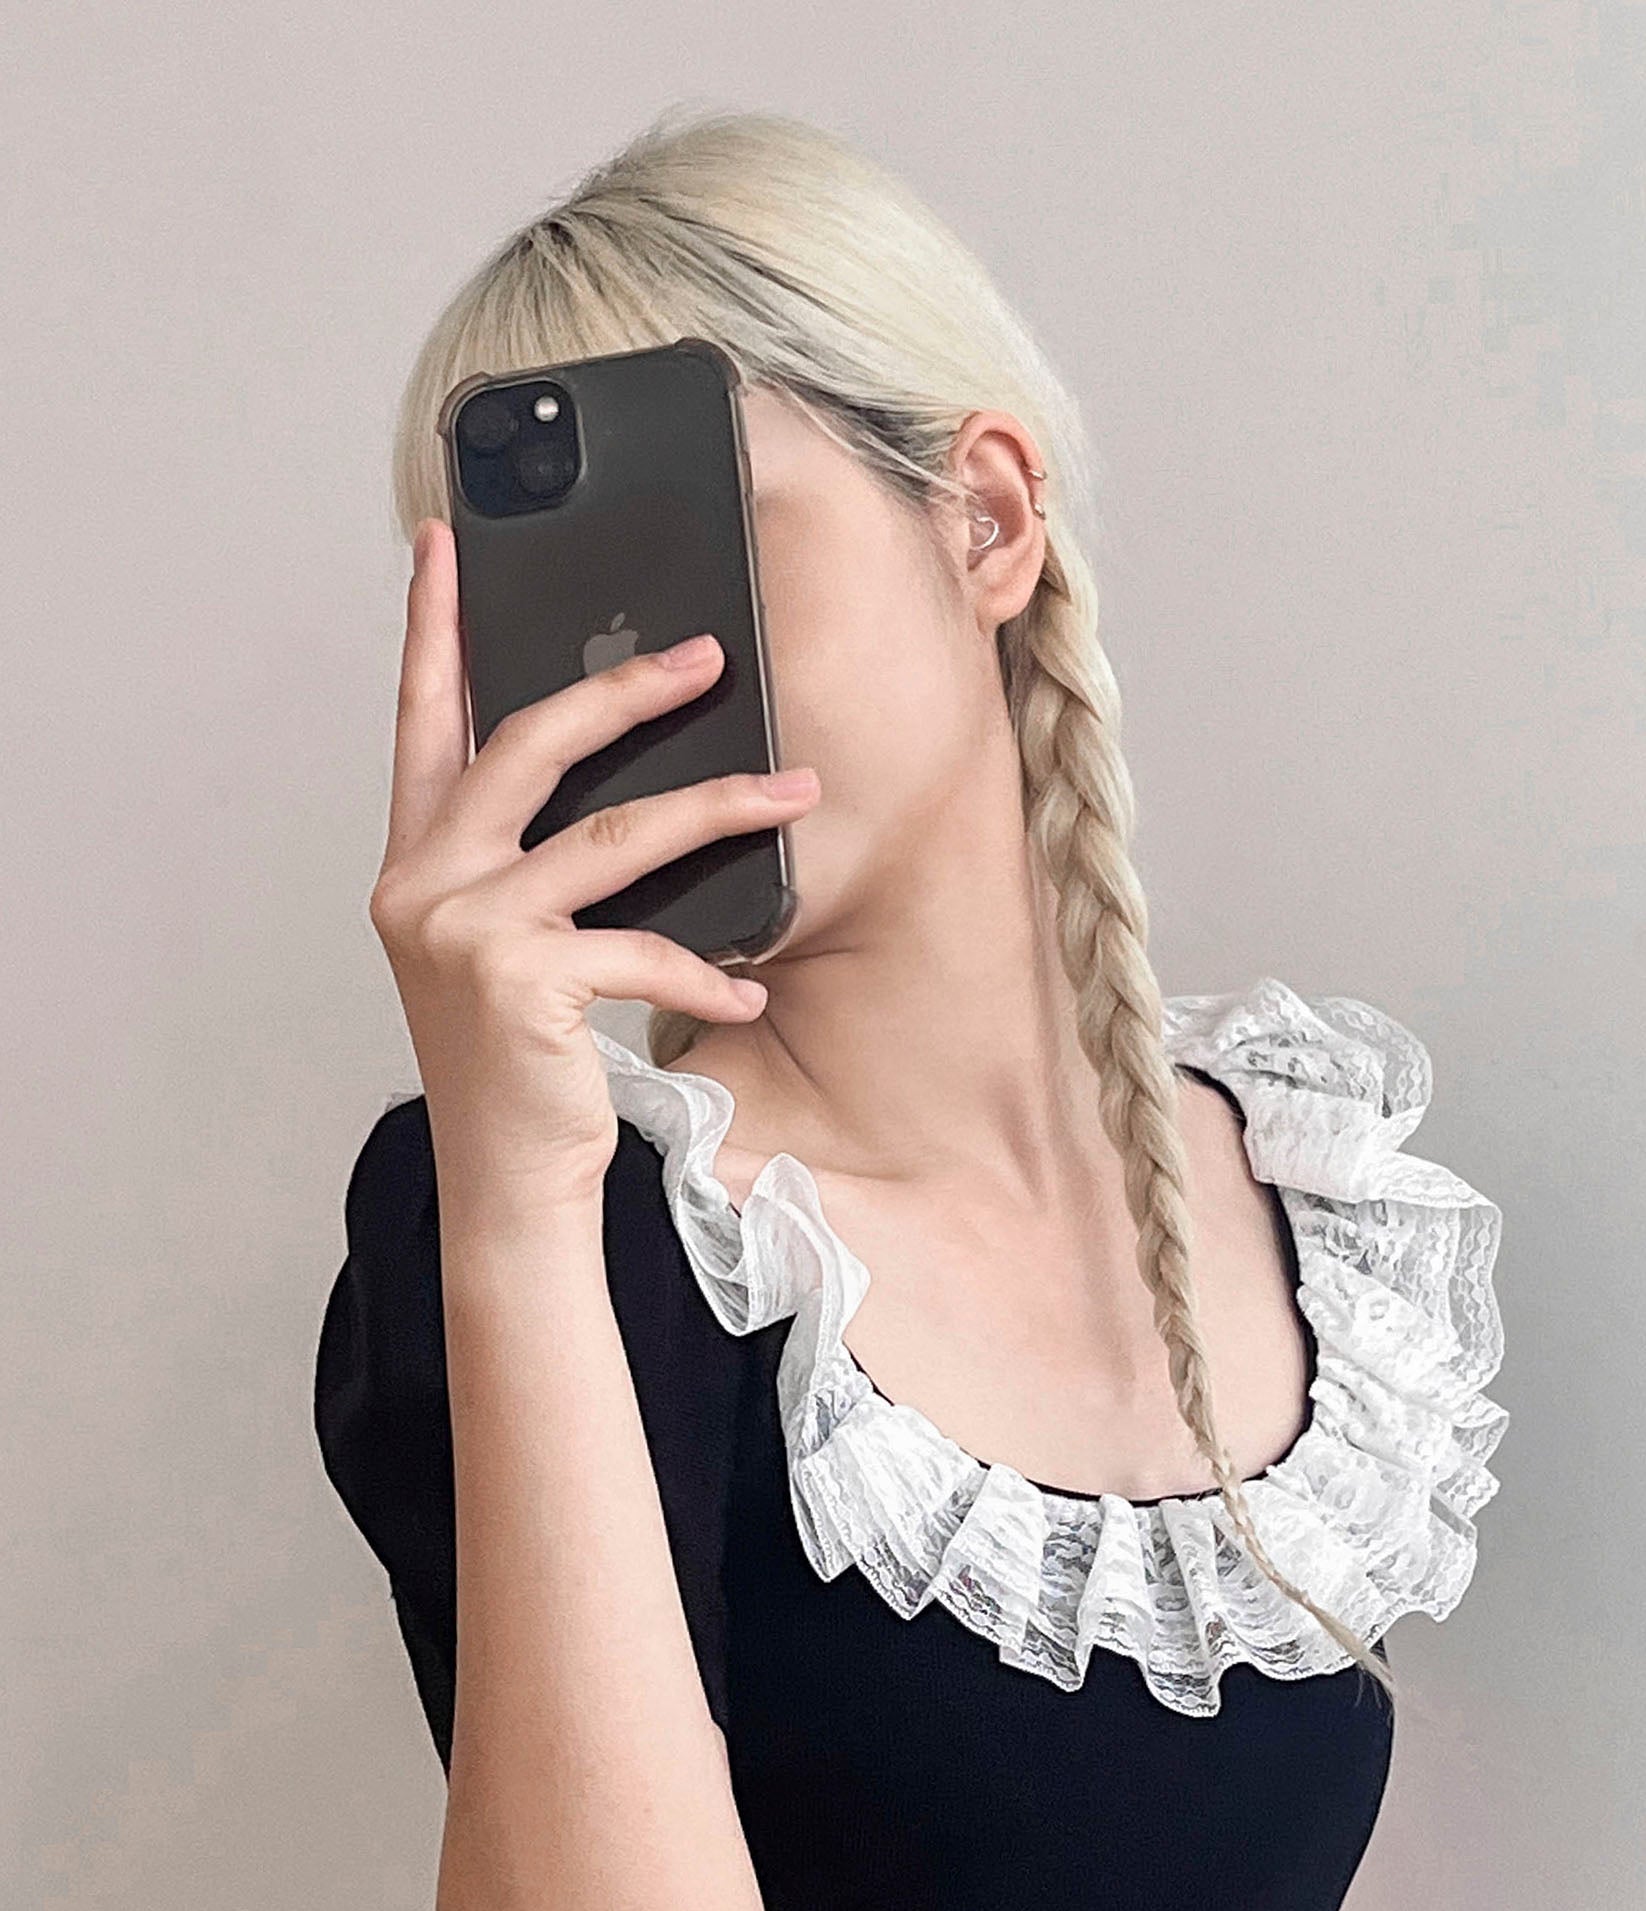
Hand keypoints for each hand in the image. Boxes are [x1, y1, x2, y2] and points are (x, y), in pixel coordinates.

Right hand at [368, 518, 821, 1225]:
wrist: (507, 1189)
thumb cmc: (520, 1074)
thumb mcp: (506, 957)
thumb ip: (527, 872)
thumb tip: (608, 794)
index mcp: (414, 865)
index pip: (423, 723)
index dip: (433, 632)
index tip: (445, 548)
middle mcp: (424, 884)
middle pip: (529, 743)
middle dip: (624, 689)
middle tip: (706, 655)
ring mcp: (466, 930)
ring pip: (612, 836)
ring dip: (716, 809)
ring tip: (792, 792)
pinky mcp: (522, 981)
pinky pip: (642, 945)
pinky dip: (707, 967)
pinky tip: (751, 993)